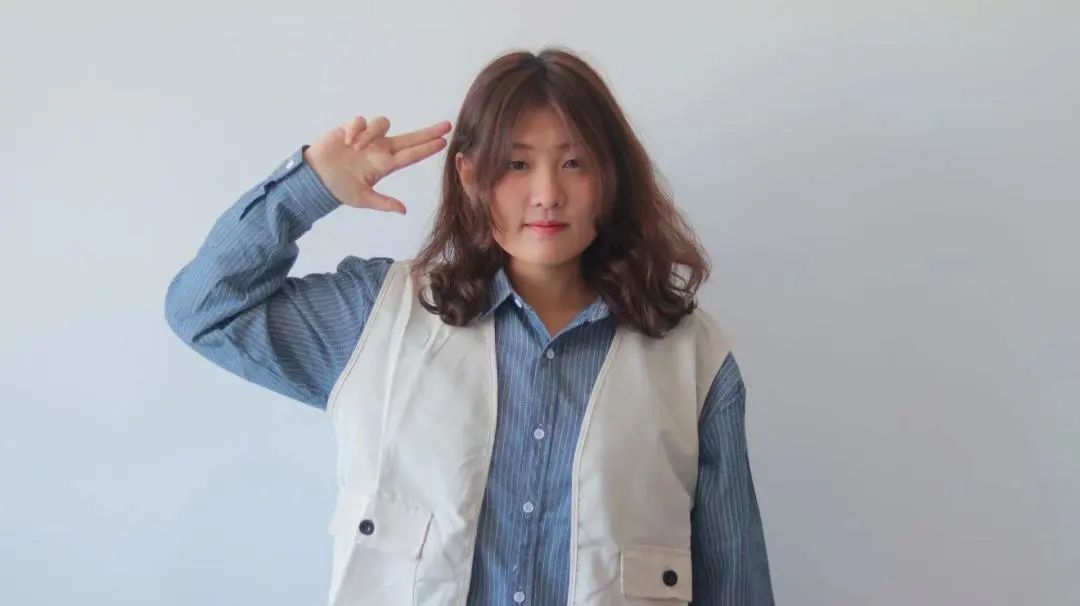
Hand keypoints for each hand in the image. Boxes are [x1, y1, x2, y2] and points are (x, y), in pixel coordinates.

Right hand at [303, 115, 451, 213]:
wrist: (315, 179)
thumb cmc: (339, 188)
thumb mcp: (363, 199)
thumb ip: (383, 203)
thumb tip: (404, 211)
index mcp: (384, 165)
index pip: (411, 155)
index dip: (427, 149)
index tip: (444, 143)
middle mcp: (379, 149)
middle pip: (408, 137)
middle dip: (427, 132)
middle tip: (446, 126)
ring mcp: (366, 138)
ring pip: (382, 125)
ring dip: (371, 134)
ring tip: (356, 148)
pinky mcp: (350, 129)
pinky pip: (360, 121)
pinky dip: (356, 129)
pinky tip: (348, 142)